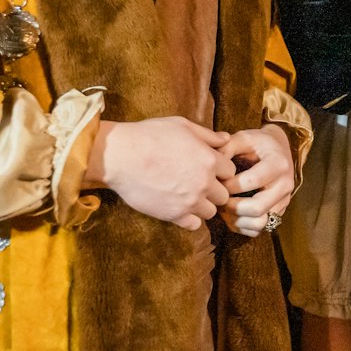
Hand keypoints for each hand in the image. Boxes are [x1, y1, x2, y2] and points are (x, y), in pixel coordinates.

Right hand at [86, 116, 234, 229]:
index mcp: (210, 160)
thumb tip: (226, 139)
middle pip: (223, 194)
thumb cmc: (150, 135)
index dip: (219, 169)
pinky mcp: (173, 215)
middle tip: (198, 183)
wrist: (120, 156)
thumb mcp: (182, 126)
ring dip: (202, 205)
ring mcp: (190, 201)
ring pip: (211, 211)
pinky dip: (190, 219)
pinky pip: (194, 225)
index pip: (230, 171)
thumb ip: (208, 135)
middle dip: (214, 189)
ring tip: (188, 196)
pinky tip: (179, 208)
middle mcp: (204, 182)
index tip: (207, 168)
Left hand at [222, 123, 295, 236]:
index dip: (229, 185)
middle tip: (220, 200)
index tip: (218, 182)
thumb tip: (211, 165)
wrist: (280, 148)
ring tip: (226, 210)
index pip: (251, 182)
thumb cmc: (258, 143)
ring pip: (260, 223)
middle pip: (258, 208)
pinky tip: (234, 215)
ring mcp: (284, 200)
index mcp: (277, 164)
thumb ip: (227, 147)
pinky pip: (261, 228)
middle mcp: (285, 184)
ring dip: (238, 220)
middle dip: (233, 207)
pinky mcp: (280, 211)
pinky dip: (244, 227)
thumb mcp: (244, 137)